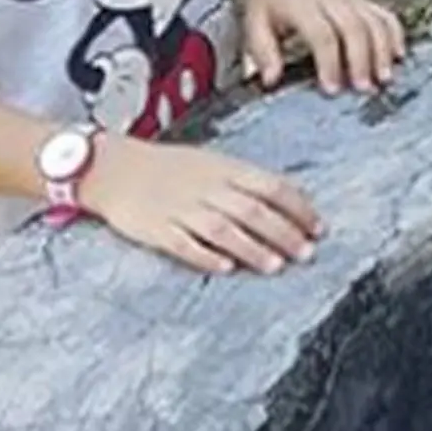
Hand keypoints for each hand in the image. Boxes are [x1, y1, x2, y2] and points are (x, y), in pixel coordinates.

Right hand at [82, 132, 321, 276]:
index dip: (298, 207)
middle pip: (252, 210)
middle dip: (283, 232)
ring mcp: (180, 208)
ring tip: (276, 266)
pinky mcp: (157, 229)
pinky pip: (184, 245)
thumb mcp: (211, 162)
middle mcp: (206, 187)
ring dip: (252, 248)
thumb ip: (244, 181)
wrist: (113, 167)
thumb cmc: (168, 167)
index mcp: (224, 168)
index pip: (271, 185)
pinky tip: (226, 268)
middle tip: (307, 252)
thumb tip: (286, 200)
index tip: (318, 227)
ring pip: (223, 229)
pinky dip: (206, 256)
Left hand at [244, 0, 404, 95]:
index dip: (329, 62)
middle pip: (354, 27)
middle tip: (364, 89)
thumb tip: (271, 81)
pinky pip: (385, 14)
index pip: (321, 33)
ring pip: (374, 20)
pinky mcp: (362, 0)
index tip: (332, 89)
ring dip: (383, 50)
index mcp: (301, 5)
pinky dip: (395, 34)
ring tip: (385, 79)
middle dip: (362, 59)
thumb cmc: (269, 0)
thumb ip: (262, 53)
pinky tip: (399, 55)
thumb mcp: (254, 23)